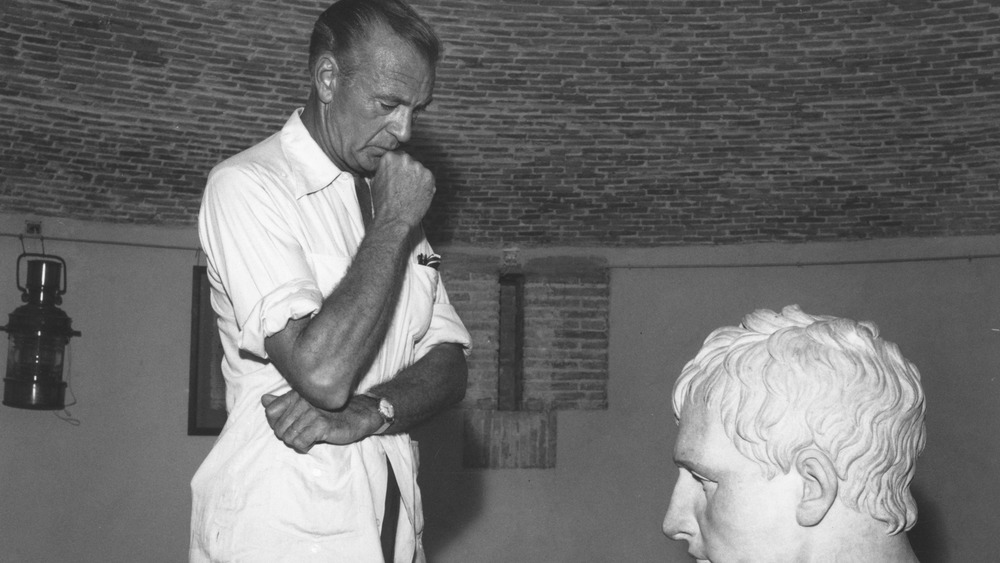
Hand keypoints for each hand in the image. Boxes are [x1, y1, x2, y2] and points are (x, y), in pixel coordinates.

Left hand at [261, 390, 381, 452]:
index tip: (290, 427)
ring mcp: (312, 412)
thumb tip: (264, 400)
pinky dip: (304, 447)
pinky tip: (312, 444)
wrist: (358, 416)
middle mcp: (302, 400)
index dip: (276, 424)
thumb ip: (284, 402)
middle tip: (302, 436)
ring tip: (308, 440)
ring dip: (296, 444)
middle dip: (288, 437)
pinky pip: (300, 443)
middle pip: (278, 429)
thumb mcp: (307, 405)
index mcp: (297, 394)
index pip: (270, 412)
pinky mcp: (321, 424)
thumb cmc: (331, 411)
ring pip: (288, 437)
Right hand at [370, 151, 434, 227]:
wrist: (394, 219)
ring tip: (410, 192)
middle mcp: (405, 159)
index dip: (399, 168)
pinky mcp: (429, 177)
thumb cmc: (383, 204)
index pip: (398, 157)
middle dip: (409, 172)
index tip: (399, 176)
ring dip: (417, 178)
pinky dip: (426, 186)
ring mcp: (418, 167)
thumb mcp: (375, 181)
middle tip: (405, 185)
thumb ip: (384, 170)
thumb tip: (388, 168)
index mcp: (389, 157)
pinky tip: (418, 195)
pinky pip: (429, 179)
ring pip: (420, 170)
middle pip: (410, 162)